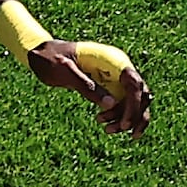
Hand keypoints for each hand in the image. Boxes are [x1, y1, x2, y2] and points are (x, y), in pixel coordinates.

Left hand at [34, 38, 152, 138]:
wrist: (44, 56)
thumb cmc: (52, 59)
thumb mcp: (65, 72)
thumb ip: (87, 86)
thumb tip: (111, 103)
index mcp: (111, 60)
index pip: (134, 82)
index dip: (134, 104)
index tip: (125, 124)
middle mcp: (118, 68)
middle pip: (141, 94)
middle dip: (134, 115)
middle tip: (119, 129)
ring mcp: (116, 78)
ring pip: (136, 102)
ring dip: (128, 119)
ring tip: (108, 130)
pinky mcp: (110, 88)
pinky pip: (124, 105)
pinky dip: (121, 118)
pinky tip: (107, 126)